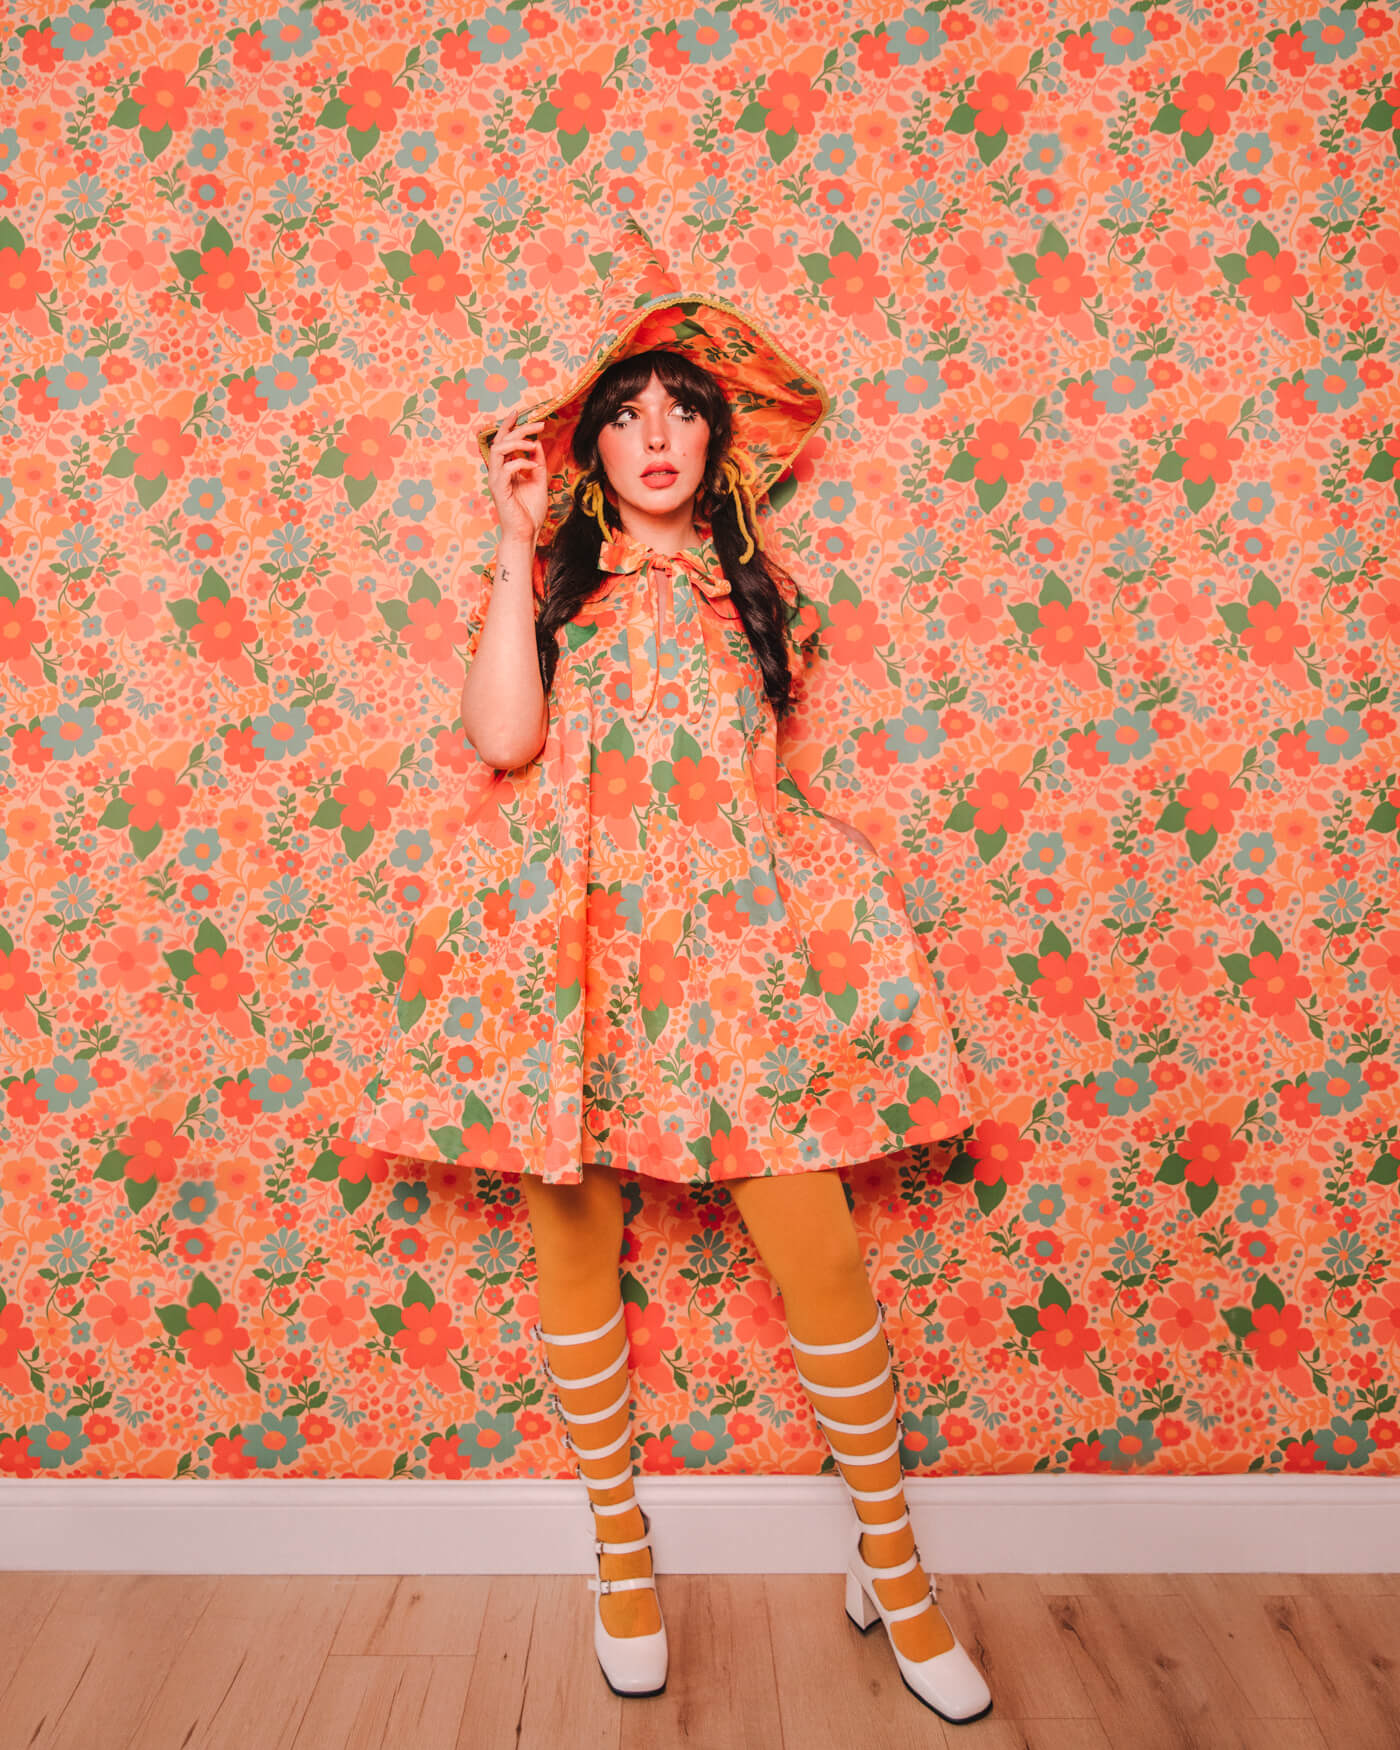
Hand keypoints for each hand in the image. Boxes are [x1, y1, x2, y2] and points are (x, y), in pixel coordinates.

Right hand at [487, 407, 547, 546]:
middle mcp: (498, 472)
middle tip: (539, 424)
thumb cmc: (530, 511)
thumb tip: (537, 443)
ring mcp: (497, 480)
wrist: (526, 534)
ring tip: (533, 444)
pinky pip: (507, 468)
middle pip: (501, 440)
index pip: (503, 441)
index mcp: (505, 469)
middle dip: (519, 428)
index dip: (509, 425)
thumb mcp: (539, 481)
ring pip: (499, 450)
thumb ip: (537, 462)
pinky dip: (521, 463)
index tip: (519, 412)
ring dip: (517, 443)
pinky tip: (534, 468)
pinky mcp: (500, 490)